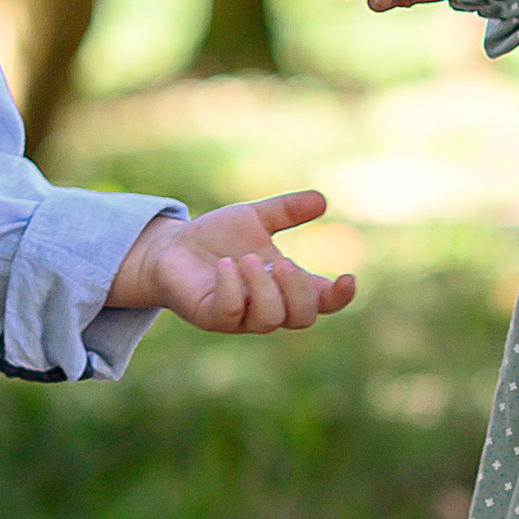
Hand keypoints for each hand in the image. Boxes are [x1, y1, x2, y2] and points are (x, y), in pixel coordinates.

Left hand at [106, 190, 356, 332]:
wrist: (171, 246)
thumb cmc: (216, 237)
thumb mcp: (254, 217)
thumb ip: (286, 211)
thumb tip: (322, 199)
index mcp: (285, 285)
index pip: (322, 303)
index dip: (339, 297)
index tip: (348, 277)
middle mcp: (267, 306)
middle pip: (302, 318)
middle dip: (297, 291)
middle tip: (281, 261)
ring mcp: (241, 317)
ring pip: (270, 320)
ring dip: (263, 288)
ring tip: (245, 258)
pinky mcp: (211, 317)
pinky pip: (231, 313)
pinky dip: (232, 288)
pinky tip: (225, 265)